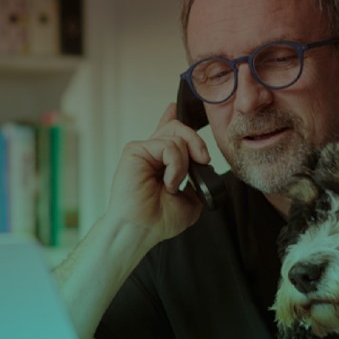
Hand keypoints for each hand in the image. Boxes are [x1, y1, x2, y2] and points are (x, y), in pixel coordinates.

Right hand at [103, 102, 212, 247]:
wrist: (142, 230)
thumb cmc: (159, 220)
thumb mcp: (191, 199)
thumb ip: (197, 179)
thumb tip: (202, 164)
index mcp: (160, 162)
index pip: (166, 133)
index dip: (171, 118)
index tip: (173, 108)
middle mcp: (151, 154)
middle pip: (178, 128)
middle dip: (197, 142)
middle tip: (202, 160)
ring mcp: (143, 150)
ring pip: (177, 137)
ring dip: (183, 164)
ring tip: (173, 185)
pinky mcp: (135, 150)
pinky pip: (168, 146)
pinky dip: (175, 166)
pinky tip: (168, 182)